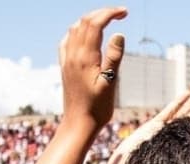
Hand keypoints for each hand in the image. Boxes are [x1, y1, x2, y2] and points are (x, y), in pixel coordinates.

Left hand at [59, 7, 127, 128]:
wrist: (78, 125)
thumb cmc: (97, 108)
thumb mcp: (110, 83)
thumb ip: (114, 57)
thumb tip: (118, 33)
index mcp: (85, 58)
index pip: (95, 24)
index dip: (110, 13)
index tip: (125, 12)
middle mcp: (73, 56)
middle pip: (84, 22)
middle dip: (102, 13)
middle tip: (120, 13)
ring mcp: (67, 61)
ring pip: (75, 29)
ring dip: (90, 19)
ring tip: (107, 20)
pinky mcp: (65, 68)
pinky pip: (67, 41)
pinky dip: (77, 31)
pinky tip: (85, 35)